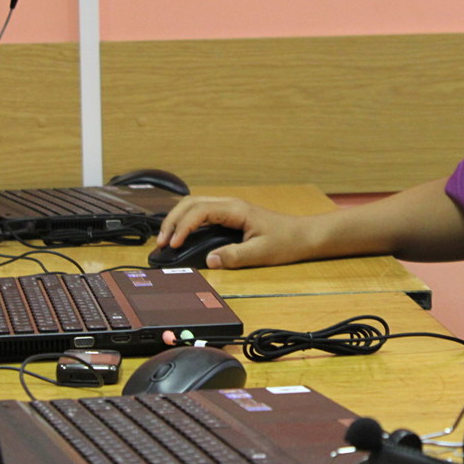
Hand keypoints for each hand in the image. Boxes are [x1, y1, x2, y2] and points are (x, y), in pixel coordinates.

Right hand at [155, 196, 308, 268]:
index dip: (182, 227)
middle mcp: (230, 205)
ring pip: (193, 205)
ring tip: (166, 240)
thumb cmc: (286, 241)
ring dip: (177, 220)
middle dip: (172, 221)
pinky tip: (181, 236)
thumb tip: (210, 260)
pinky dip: (186, 222)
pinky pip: (201, 213)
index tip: (172, 245)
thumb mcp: (261, 253)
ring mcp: (229, 209)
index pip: (199, 211)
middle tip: (160, 243)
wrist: (303, 236)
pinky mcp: (229, 216)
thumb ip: (234, 256)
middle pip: (190, 203)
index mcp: (235, 210)